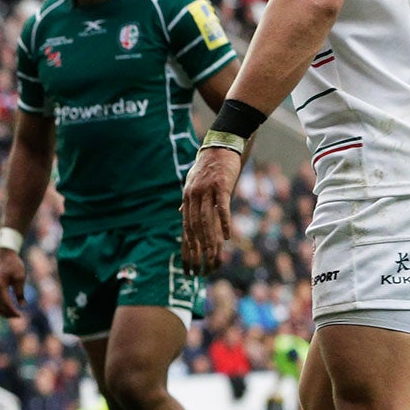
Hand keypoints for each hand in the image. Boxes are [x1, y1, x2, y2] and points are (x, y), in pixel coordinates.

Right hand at [0, 248, 26, 318]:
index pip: (5, 303)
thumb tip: (22, 305)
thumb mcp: (20, 277)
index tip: (21, 316)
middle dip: (7, 314)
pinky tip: (7, 309)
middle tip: (18, 317)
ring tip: (13, 315)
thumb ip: (20, 292)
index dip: (13, 311)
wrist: (4, 255)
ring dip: (2, 312)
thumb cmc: (14, 264)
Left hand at [180, 147, 240, 274]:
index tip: (192, 259)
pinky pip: (221, 208)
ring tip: (215, 256)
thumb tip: (181, 214)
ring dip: (211, 240)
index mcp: (187, 197)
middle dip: (199, 247)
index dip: (189, 243)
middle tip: (204, 264)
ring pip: (207, 220)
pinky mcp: (221, 186)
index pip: (186, 225)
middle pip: (196, 226)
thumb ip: (188, 201)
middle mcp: (193, 195)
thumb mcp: (192, 183)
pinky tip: (227, 236)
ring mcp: (206, 190)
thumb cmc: (207, 167)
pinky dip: (224, 223)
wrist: (219, 146)